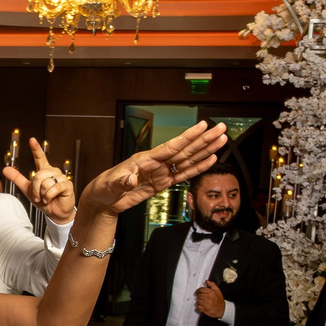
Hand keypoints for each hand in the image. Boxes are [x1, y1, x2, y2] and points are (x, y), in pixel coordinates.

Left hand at [5, 139, 76, 224]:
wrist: (55, 213)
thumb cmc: (44, 200)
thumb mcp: (27, 189)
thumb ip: (17, 178)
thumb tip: (5, 169)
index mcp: (44, 171)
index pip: (40, 157)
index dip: (36, 149)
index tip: (31, 140)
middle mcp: (53, 172)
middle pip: (38, 175)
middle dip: (35, 189)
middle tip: (38, 196)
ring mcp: (61, 177)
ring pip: (45, 183)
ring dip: (42, 194)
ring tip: (46, 198)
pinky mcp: (67, 185)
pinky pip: (53, 188)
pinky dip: (48, 196)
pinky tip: (50, 199)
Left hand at [80, 120, 229, 216]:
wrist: (103, 199)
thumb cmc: (105, 188)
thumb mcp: (111, 185)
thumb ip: (122, 182)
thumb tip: (131, 179)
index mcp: (146, 159)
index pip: (171, 146)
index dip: (188, 137)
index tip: (202, 126)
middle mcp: (157, 163)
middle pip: (186, 150)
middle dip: (204, 140)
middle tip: (221, 129)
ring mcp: (161, 172)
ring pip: (189, 160)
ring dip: (206, 151)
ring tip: (222, 140)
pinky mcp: (163, 183)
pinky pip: (184, 174)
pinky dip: (198, 168)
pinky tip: (210, 159)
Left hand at [195, 280, 225, 318]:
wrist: (222, 309)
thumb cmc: (219, 300)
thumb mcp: (217, 291)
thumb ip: (212, 285)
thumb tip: (207, 281)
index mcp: (211, 293)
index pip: (201, 289)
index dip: (198, 290)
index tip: (198, 292)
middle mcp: (209, 298)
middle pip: (199, 295)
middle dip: (199, 296)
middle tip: (201, 297)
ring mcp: (207, 304)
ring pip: (198, 301)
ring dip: (199, 301)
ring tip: (202, 301)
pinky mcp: (205, 310)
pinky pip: (198, 307)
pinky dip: (199, 307)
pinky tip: (202, 306)